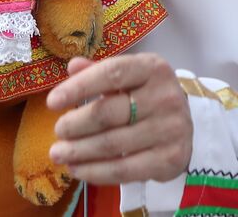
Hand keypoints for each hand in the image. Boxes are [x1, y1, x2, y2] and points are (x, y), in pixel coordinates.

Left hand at [46, 53, 191, 184]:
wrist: (185, 129)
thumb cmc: (148, 99)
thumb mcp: (131, 78)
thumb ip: (101, 72)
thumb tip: (73, 66)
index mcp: (154, 68)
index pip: (112, 73)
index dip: (79, 87)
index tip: (52, 102)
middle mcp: (166, 96)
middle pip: (107, 113)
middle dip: (74, 125)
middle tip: (58, 131)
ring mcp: (170, 129)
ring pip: (111, 144)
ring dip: (78, 151)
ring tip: (58, 153)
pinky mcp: (169, 158)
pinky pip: (123, 169)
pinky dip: (94, 171)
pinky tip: (77, 168)